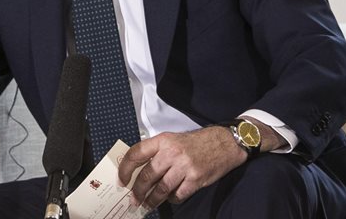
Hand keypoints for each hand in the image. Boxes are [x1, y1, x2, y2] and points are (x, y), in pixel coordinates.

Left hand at [118, 126, 245, 208]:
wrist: (223, 143)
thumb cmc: (195, 143)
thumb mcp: (172, 140)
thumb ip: (156, 152)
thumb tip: (138, 170)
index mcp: (162, 141)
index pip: (136, 153)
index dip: (125, 168)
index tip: (122, 179)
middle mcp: (172, 153)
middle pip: (147, 175)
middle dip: (138, 190)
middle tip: (133, 199)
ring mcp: (184, 167)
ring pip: (161, 188)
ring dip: (152, 199)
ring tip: (147, 204)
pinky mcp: (196, 179)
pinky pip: (178, 194)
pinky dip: (171, 199)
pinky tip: (169, 199)